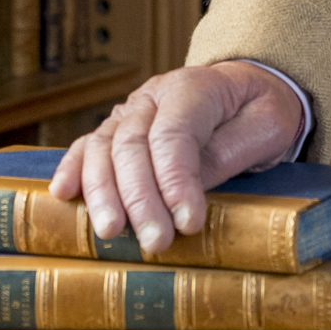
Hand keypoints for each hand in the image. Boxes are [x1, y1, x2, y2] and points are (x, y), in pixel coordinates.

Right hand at [50, 61, 305, 256]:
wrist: (248, 88)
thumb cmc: (261, 111)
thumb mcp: (267, 126)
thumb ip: (228, 152)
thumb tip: (188, 191)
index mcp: (193, 88)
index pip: (174, 135)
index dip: (176, 181)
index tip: (188, 223)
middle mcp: (153, 96)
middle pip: (133, 145)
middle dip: (141, 198)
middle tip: (155, 241)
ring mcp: (130, 112)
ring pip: (103, 148)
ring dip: (103, 193)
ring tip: (111, 232)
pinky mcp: (117, 130)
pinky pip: (87, 146)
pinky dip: (73, 169)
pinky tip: (63, 195)